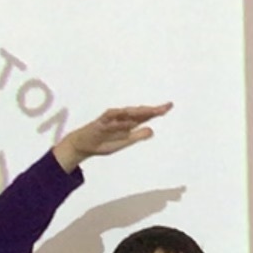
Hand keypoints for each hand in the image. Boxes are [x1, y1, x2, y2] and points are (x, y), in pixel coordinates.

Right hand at [53, 103, 170, 171]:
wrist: (84, 146)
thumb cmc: (104, 142)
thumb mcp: (124, 142)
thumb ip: (137, 136)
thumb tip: (152, 131)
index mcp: (128, 123)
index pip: (145, 116)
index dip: (157, 111)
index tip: (169, 106)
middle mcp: (121, 118)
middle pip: (138, 112)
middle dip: (151, 110)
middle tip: (164, 108)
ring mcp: (110, 120)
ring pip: (126, 114)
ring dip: (139, 112)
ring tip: (152, 111)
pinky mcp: (100, 123)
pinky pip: (111, 120)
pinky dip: (120, 120)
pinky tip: (130, 121)